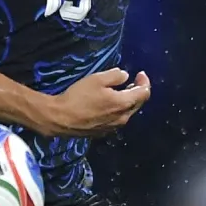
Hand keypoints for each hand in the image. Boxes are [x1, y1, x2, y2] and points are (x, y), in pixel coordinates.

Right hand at [30, 68, 150, 137]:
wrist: (61, 118)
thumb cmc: (79, 96)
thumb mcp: (97, 79)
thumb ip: (115, 76)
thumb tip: (125, 76)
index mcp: (123, 104)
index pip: (144, 93)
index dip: (144, 82)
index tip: (140, 73)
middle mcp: (122, 118)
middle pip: (138, 104)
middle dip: (138, 91)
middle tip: (133, 80)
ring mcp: (113, 127)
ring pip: (128, 112)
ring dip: (128, 100)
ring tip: (122, 90)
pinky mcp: (104, 132)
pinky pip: (117, 119)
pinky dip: (118, 109)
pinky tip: (110, 103)